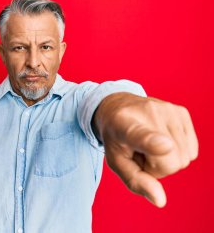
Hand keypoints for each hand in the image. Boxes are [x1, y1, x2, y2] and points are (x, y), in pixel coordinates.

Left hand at [94, 92, 197, 206]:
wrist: (118, 108)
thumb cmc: (116, 139)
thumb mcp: (116, 162)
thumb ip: (136, 181)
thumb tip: (160, 201)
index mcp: (123, 125)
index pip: (140, 136)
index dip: (152, 143)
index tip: (164, 146)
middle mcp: (148, 112)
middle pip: (171, 162)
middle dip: (157, 167)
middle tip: (140, 153)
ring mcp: (168, 109)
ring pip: (184, 159)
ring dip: (167, 159)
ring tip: (149, 145)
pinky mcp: (182, 111)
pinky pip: (192, 151)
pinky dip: (178, 152)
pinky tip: (161, 139)